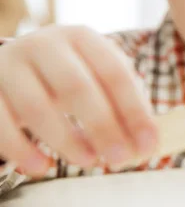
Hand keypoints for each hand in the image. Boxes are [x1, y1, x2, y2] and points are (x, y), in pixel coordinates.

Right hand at [0, 26, 157, 176]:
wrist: (10, 67)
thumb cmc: (67, 77)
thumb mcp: (97, 77)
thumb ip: (125, 105)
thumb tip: (147, 142)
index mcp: (82, 39)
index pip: (114, 74)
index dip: (134, 111)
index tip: (149, 143)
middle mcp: (44, 45)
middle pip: (77, 88)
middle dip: (103, 127)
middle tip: (121, 158)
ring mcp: (9, 66)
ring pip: (37, 107)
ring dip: (65, 140)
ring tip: (88, 162)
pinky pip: (1, 124)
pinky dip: (21, 150)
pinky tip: (42, 167)